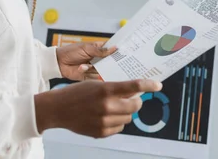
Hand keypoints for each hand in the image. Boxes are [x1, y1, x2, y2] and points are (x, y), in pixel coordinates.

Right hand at [34, 79, 162, 137]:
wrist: (59, 109)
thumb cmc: (77, 93)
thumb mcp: (96, 84)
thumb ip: (115, 88)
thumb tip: (135, 91)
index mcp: (105, 90)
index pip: (133, 86)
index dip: (148, 85)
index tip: (158, 85)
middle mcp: (107, 106)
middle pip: (135, 105)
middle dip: (135, 101)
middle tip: (130, 98)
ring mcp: (105, 121)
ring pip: (128, 118)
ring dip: (125, 112)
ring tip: (112, 107)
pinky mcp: (102, 133)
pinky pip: (119, 127)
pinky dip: (116, 122)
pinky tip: (105, 116)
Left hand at [56, 42, 115, 80]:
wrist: (58, 62)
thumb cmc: (71, 52)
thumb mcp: (87, 49)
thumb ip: (101, 51)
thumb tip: (114, 48)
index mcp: (98, 49)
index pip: (110, 50)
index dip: (117, 52)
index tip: (125, 53)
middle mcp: (98, 59)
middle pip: (109, 62)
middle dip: (109, 63)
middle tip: (110, 63)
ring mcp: (94, 68)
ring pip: (102, 71)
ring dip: (94, 68)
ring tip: (85, 64)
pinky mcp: (89, 77)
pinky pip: (94, 77)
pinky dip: (88, 72)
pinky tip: (81, 68)